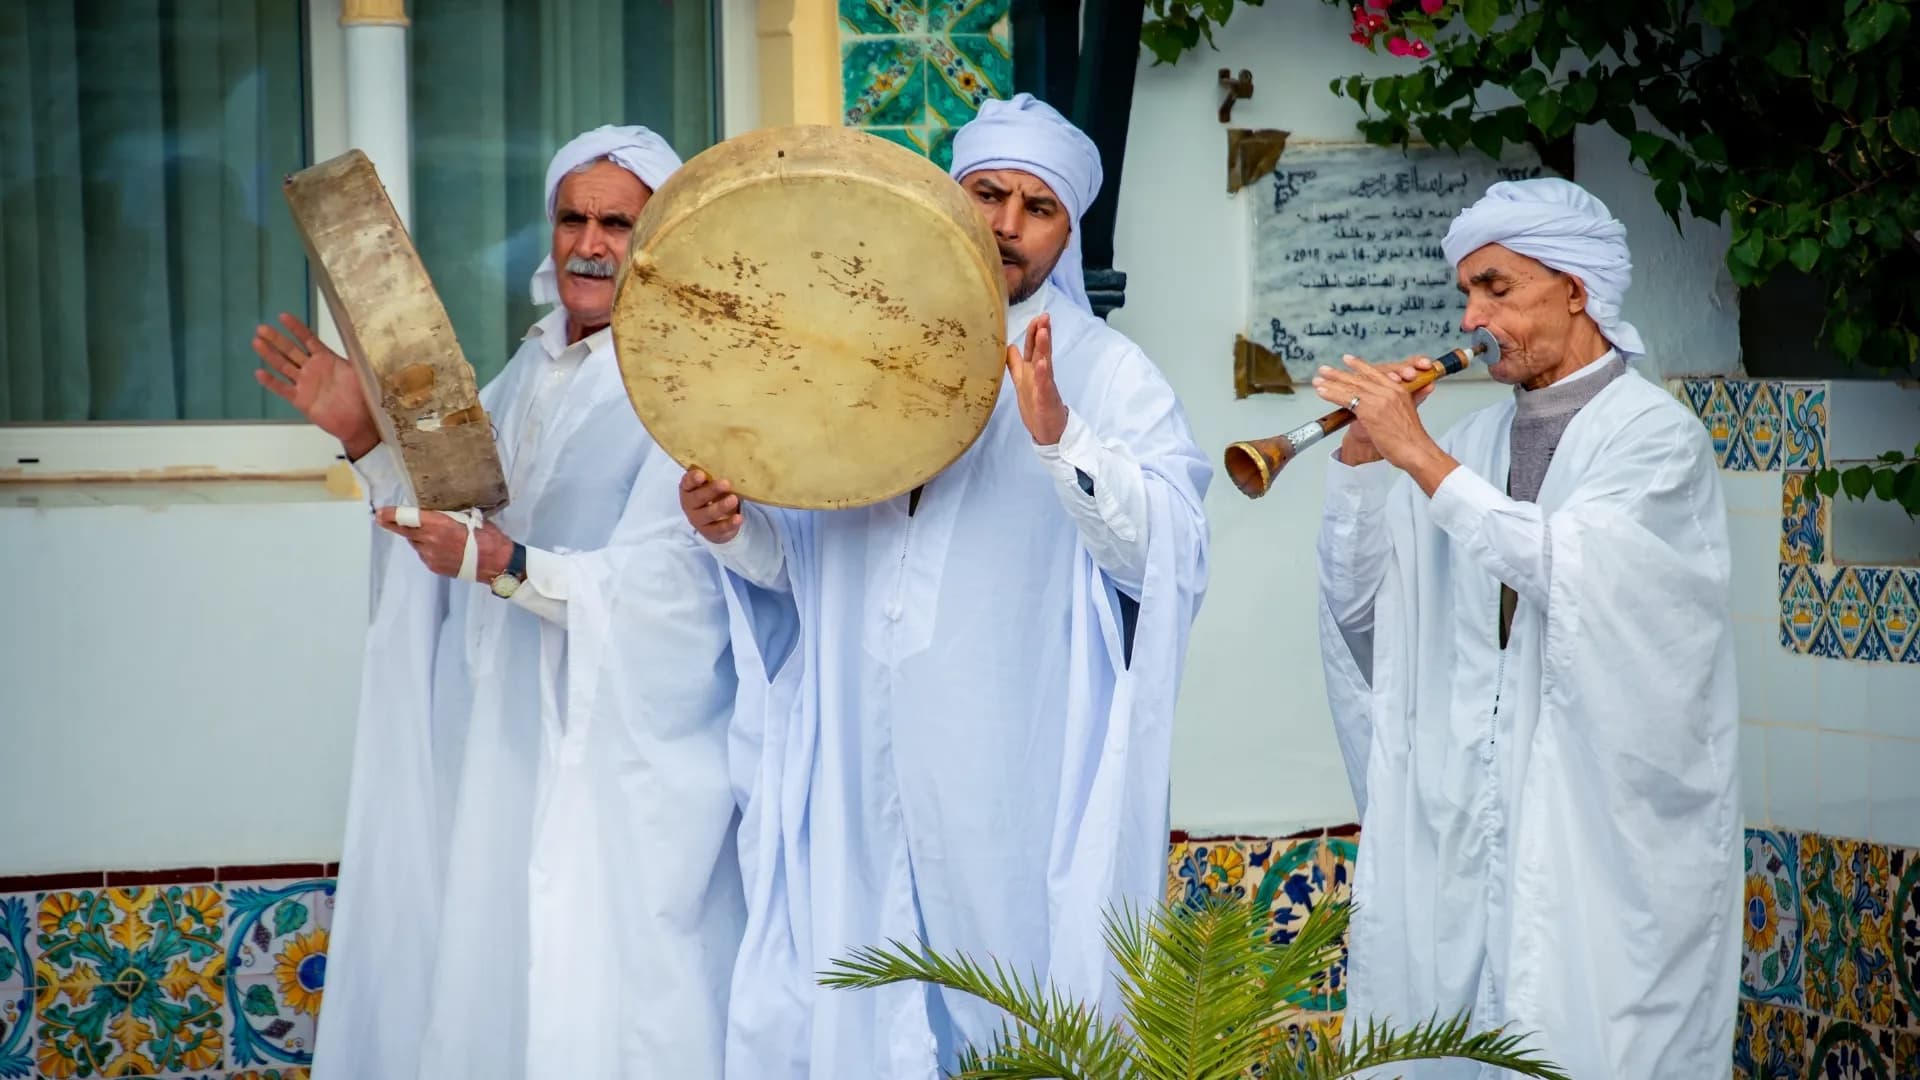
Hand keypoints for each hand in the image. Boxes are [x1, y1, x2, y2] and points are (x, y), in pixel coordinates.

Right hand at [253, 313, 378, 458]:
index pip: (308, 340)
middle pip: (291, 350)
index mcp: (327, 359)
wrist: (360, 422)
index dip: (296, 328)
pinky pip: (283, 389)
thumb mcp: (360, 372)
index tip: (283, 316)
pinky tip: (259, 373)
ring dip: (269, 355)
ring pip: (283, 366)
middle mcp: (313, 369)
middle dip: (276, 339)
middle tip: (261, 328)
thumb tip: (354, 337)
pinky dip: (271, 382)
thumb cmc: (362, 397)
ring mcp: (305, 384)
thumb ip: (354, 355)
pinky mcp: (301, 400)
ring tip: (256, 342)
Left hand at [376, 507, 513, 579]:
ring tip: (430, 533)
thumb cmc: (486, 536)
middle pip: (404, 531)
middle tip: (382, 518)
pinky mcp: (433, 566)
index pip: (407, 518)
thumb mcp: (467, 517)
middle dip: (393, 524)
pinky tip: (440, 546)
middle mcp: (429, 541)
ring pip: (415, 543)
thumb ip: (446, 516)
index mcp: (438, 525)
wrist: (496, 563)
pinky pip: (423, 553)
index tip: (379, 512)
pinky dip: (426, 547)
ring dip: (416, 536)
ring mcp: (430, 555)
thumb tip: (434, 513)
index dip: (390, 515)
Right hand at [680, 468, 741, 543]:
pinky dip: (729, 523)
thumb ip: (715, 476)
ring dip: (721, 506)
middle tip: (725, 483)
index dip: (693, 479)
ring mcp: (698, 519)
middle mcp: (690, 504)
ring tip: (733, 499)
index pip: (687, 483)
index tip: (701, 474)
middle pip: (698, 498)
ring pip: (708, 514)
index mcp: (688, 489)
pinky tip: (738, 518)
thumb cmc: (714, 495)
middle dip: (711, 490)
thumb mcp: (712, 484)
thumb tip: (733, 462)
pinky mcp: (709, 532)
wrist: (717, 521)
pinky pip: (718, 528)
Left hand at [1006, 314, 1067, 445]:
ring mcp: (1044, 386)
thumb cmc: (1035, 406)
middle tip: (1044, 316)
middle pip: (1040, 350)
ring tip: (1043, 332)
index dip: (1033, 332)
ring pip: (1044, 363)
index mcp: (1032, 371)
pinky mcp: (1045, 399)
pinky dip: (1043, 374)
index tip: (1036, 317)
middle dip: (1041, 333)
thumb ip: (1016, 364)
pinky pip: (1044, 385)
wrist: (1048, 431)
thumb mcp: (1022, 382)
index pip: (1033, 347)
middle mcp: (1039, 375)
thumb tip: (1009, 346)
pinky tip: (1042, 364)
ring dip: (1043, 347)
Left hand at [1312, 354, 1455, 492]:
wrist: (1416, 450)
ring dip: (1331, 382)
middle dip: (1339, 373)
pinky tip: (1322, 392)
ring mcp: (1379, 400)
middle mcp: (1389, 391)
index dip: (1360, 365)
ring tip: (1318, 379)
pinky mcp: (1370, 411)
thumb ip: (1398, 406)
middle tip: (1324, 369)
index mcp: (1399, 390)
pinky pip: (1347, 399)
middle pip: (1360, 378)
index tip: (1347, 359)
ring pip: (1351, 387)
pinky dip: (1332, 394)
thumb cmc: (1412, 439)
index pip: (1376, 373)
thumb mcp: (1408, 414)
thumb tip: (1386, 408)